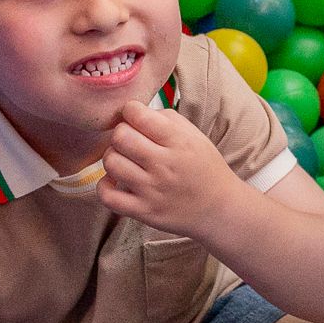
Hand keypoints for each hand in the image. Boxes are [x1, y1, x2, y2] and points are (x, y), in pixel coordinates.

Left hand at [98, 101, 242, 239]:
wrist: (219, 208)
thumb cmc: (203, 167)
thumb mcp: (194, 135)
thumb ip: (164, 118)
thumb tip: (133, 113)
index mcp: (178, 142)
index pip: (138, 115)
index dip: (131, 110)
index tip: (136, 118)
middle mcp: (164, 165)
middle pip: (120, 137)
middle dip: (121, 134)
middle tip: (130, 141)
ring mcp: (152, 190)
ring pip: (111, 162)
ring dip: (113, 157)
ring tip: (125, 161)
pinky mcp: (144, 212)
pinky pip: (107, 197)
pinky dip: (104, 186)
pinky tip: (115, 181)